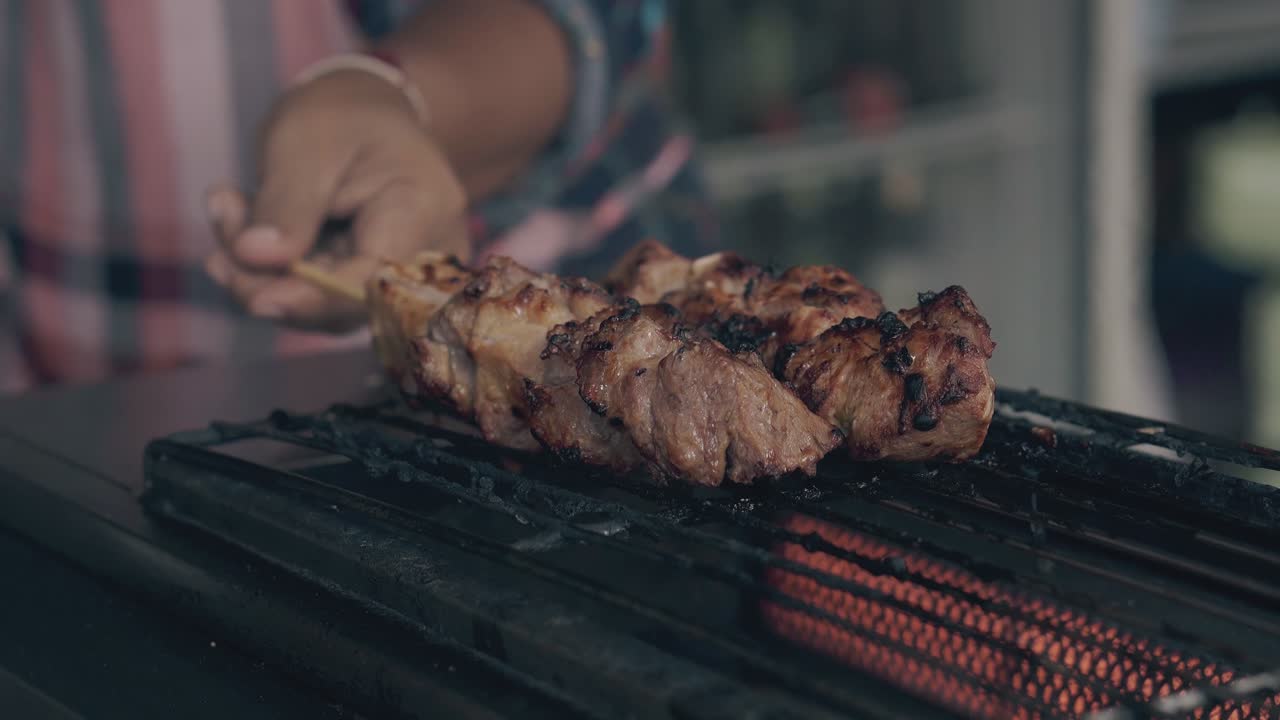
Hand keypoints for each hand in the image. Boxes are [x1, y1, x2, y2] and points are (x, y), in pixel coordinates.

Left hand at [204, 69, 469, 331]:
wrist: (366, 112)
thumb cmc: (342, 116)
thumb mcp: (306, 145)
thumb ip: (285, 206)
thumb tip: (255, 258)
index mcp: (422, 210)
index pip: (376, 281)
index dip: (316, 298)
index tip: (255, 299)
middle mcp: (425, 254)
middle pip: (349, 302)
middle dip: (274, 282)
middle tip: (219, 243)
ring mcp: (400, 274)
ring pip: (326, 306)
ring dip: (264, 275)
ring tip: (228, 214)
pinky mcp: (369, 282)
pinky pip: (319, 296)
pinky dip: (274, 273)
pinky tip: (241, 234)